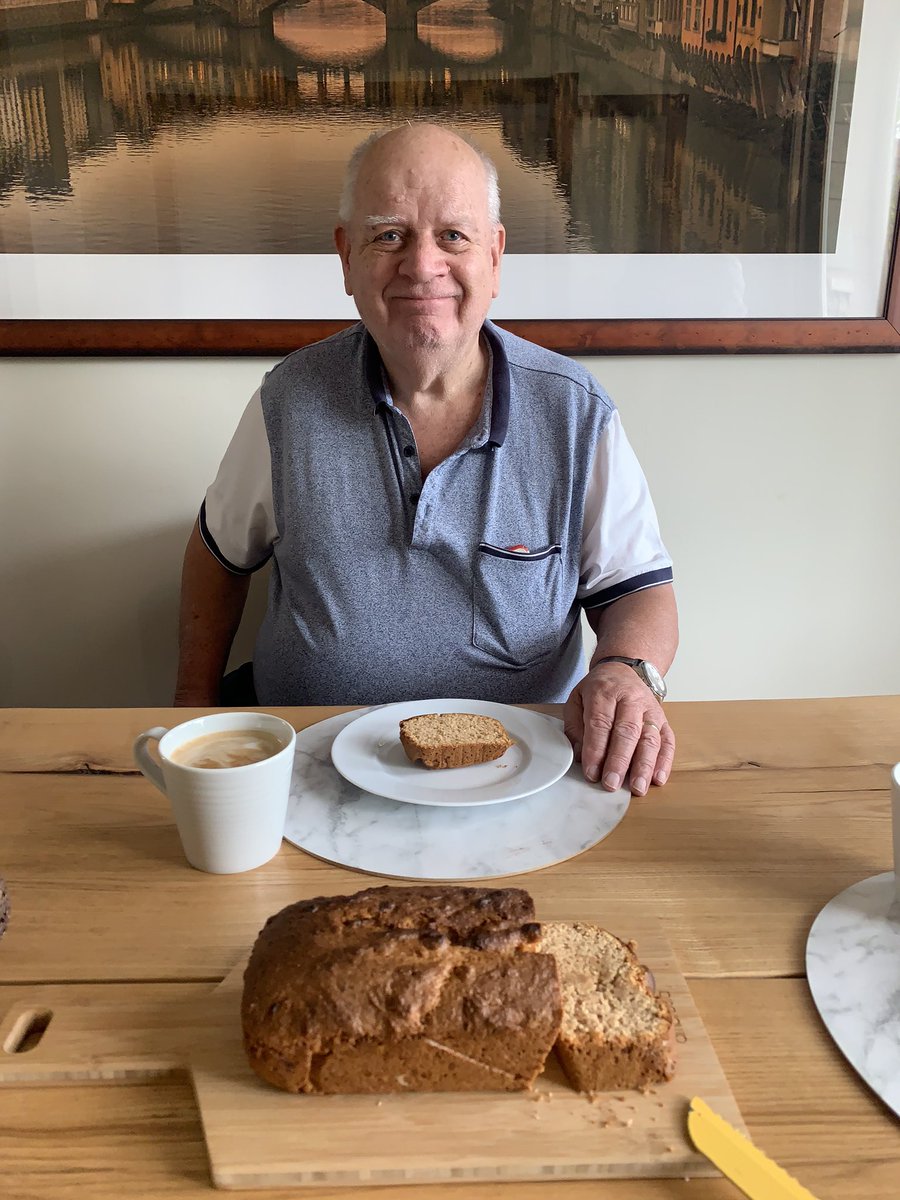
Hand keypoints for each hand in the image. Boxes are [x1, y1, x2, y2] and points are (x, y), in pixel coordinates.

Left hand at [563, 661, 674, 795]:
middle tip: (611, 784)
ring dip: (644, 766)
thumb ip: (576, 727)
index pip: (601, 723)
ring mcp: (650, 710)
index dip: (596, 750)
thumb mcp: (577, 699)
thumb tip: (581, 756)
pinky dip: (664, 761)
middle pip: (627, 732)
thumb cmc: (599, 689)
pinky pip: (668, 741)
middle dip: (619, 761)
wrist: (624, 669)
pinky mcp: (663, 720)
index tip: (592, 772)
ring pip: (650, 738)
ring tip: (637, 788)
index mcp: (605, 692)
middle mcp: (631, 700)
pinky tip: (658, 779)